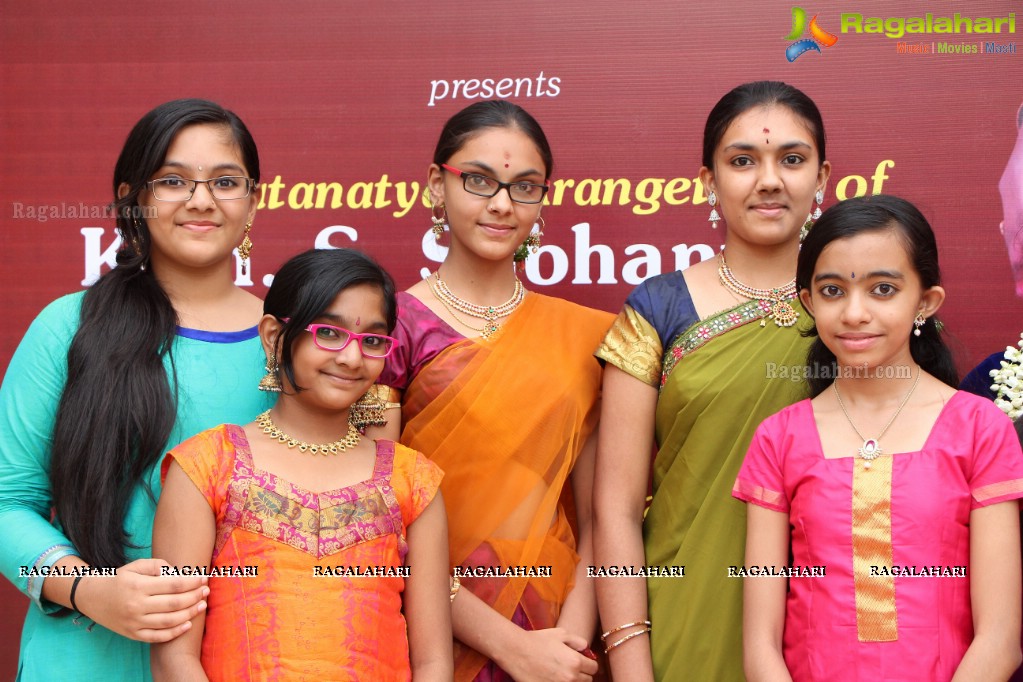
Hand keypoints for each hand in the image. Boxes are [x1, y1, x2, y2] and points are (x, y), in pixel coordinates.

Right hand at [76, 558, 208, 641]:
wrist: (91, 597)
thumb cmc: (118, 579)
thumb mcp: (134, 566)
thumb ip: (157, 565)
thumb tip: (178, 572)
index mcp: (138, 586)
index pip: (173, 585)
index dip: (192, 582)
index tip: (203, 578)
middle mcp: (136, 606)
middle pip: (174, 603)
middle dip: (194, 597)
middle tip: (206, 591)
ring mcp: (134, 622)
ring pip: (169, 621)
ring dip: (189, 614)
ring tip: (202, 605)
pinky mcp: (132, 634)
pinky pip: (157, 637)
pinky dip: (174, 633)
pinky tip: (188, 624)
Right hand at [502, 627, 598, 681]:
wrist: (516, 651)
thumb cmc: (537, 640)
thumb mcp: (561, 634)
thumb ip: (578, 641)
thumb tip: (586, 649)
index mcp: (575, 662)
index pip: (594, 668)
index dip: (589, 663)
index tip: (583, 661)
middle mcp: (570, 677)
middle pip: (587, 680)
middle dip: (582, 673)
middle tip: (571, 667)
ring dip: (572, 680)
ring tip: (561, 672)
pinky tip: (553, 677)